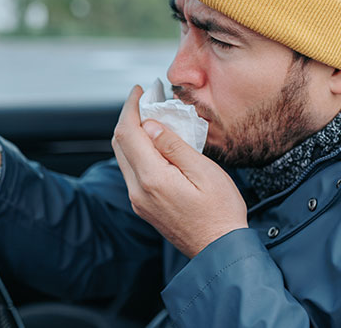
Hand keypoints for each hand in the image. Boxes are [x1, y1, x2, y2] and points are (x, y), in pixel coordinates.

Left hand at [111, 86, 247, 257]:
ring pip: (124, 157)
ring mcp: (139, 201)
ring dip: (132, 134)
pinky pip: (133, 171)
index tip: (141, 90)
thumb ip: (174, 146)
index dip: (131, 107)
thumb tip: (149, 126)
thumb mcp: (204, 172)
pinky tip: (155, 143)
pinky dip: (138, 151)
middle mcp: (138, 191)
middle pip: (119, 143)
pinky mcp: (144, 207)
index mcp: (152, 178)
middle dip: (129, 117)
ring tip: (152, 117)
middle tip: (146, 99)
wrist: (220, 250)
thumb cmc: (220, 212)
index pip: (128, 133)